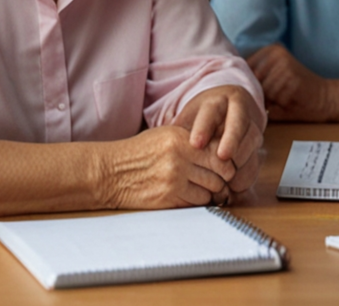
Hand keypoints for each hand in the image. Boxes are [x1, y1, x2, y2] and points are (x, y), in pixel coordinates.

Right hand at [99, 126, 238, 208]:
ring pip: (210, 190)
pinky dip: (199, 202)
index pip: (219, 153)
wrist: (111, 172)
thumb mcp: (167, 135)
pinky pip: (195, 203)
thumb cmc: (140, 152)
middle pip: (219, 174)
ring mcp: (173, 180)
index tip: (227, 168)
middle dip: (224, 180)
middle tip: (223, 183)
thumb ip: (193, 141)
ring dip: (212, 193)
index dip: (227, 163)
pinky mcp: (167, 198)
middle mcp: (179, 158)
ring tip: (209, 191)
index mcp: (181, 140)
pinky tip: (193, 197)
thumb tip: (223, 150)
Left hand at [173, 85, 264, 192]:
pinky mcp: (258, 144)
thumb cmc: (200, 120)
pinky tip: (236, 187)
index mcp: (217, 101)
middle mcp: (238, 109)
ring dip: (241, 159)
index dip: (204, 127)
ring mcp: (252, 125)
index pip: (211, 110)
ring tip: (227, 177)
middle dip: (231, 141)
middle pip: (239, 123)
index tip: (196, 144)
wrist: (226, 112)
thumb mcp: (187, 120)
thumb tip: (161, 151)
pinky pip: (257, 159)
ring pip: (252, 140)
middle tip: (222, 158)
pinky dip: (247, 174)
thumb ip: (179, 133)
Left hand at [246, 43, 338, 121]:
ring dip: (269, 100)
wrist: (325, 99)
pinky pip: (273, 95)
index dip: (248, 85)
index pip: (244, 69)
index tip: (261, 94)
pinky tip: (290, 99)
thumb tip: (229, 87)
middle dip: (259, 94)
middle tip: (275, 98)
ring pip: (261, 89)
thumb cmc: (294, 95)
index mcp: (270, 50)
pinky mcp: (290, 74)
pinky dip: (279, 103)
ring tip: (284, 97)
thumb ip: (254, 80)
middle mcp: (276, 52)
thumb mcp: (272, 82)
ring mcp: (283, 62)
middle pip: (251, 80)